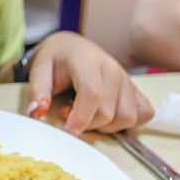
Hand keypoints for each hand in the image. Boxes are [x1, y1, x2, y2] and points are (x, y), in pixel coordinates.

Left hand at [25, 31, 153, 133]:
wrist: (71, 46)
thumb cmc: (56, 59)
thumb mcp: (39, 69)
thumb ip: (37, 90)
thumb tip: (36, 113)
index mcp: (88, 61)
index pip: (92, 94)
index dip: (81, 119)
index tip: (67, 132)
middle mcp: (113, 69)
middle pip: (108, 112)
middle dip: (87, 123)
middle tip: (68, 113)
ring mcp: (127, 79)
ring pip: (127, 117)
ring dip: (107, 126)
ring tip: (87, 114)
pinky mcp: (136, 89)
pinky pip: (144, 113)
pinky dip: (127, 122)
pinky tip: (108, 116)